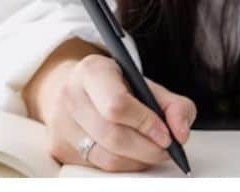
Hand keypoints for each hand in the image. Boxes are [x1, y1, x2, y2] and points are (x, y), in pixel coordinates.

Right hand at [42, 53, 195, 171]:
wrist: (75, 87)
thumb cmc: (115, 86)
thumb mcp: (146, 84)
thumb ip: (174, 105)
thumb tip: (181, 133)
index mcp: (92, 71)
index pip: (117, 105)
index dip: (146, 124)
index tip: (167, 135)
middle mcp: (71, 96)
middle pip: (113, 136)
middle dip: (148, 148)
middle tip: (166, 149)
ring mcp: (61, 124)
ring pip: (106, 158)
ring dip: (138, 161)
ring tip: (153, 152)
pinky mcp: (58, 147)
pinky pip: (98, 167)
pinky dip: (123, 165)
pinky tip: (133, 155)